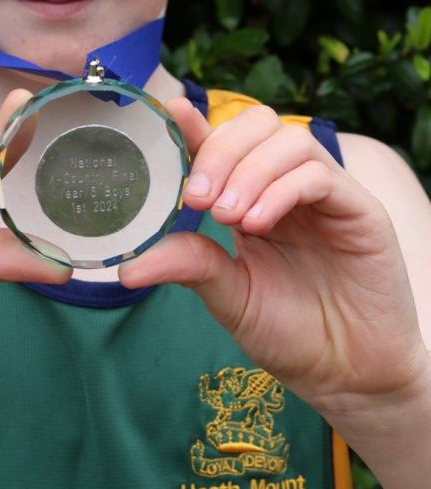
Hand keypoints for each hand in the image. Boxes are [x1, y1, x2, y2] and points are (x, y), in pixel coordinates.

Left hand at [119, 98, 426, 423]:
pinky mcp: (360, 210)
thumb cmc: (289, 332)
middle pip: (257, 125)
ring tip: (229, 218)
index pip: (224, 142)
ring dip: (249, 171)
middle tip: (197, 198)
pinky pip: (319, 175)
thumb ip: (189, 265)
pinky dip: (281, 190)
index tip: (171, 114)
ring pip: (289, 140)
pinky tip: (258, 225)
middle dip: (219, 150)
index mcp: (253, 195)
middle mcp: (289, 184)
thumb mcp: (227, 295)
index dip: (197, 125)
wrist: (346, 374)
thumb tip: (128, 266)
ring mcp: (327, 193)